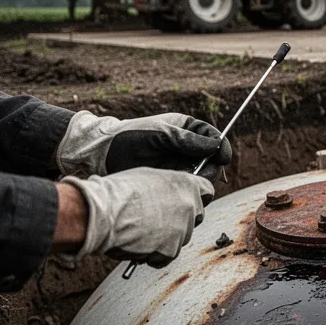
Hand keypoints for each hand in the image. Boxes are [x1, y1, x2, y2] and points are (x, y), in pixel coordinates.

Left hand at [57, 112, 231, 180]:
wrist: (102, 155)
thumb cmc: (129, 137)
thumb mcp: (160, 134)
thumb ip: (187, 139)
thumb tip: (215, 145)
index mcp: (187, 131)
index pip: (213, 138)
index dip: (221, 147)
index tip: (223, 157)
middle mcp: (186, 149)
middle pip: (212, 161)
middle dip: (211, 168)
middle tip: (201, 175)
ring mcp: (179, 167)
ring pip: (202, 178)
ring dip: (199, 183)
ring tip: (186, 184)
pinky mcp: (170, 183)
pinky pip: (187, 190)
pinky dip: (187, 193)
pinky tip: (178, 194)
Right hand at [62, 167, 213, 267]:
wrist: (104, 212)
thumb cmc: (119, 191)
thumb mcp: (149, 177)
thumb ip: (167, 187)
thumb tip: (168, 195)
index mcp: (187, 185)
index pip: (207, 192)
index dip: (197, 197)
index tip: (187, 202)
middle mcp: (191, 207)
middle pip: (196, 218)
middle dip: (181, 221)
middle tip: (158, 221)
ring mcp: (183, 230)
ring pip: (179, 239)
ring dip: (164, 239)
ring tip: (138, 232)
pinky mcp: (171, 250)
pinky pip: (166, 257)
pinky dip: (153, 255)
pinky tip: (137, 246)